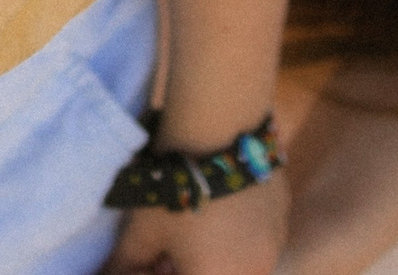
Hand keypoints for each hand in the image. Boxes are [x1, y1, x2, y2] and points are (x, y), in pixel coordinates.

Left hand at [107, 177, 288, 274]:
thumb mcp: (142, 230)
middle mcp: (253, 272)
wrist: (219, 136)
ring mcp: (274, 246)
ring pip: (242, 264)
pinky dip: (239, 236)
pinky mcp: (283, 219)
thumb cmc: (175, 190)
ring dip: (219, 256)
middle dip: (193, 266)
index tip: (155, 258)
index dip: (164, 270)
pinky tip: (221, 209)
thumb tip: (115, 272)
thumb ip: (130, 261)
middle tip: (171, 245)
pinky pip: (259, 240)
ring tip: (196, 227)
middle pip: (215, 274)